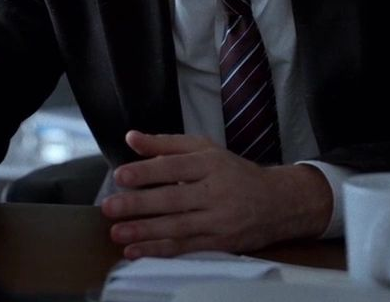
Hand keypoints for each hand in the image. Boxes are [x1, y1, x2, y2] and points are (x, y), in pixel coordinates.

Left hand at [100, 130, 331, 257]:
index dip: (147, 172)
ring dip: (145, 232)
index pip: (175, 167)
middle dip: (140, 205)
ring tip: (117, 233)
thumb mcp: (205, 149)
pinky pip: (186, 248)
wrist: (279, 203)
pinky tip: (136, 252)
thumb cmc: (234, 172)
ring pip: (178, 227)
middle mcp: (216, 192)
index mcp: (210, 164)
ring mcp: (219, 220)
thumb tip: (131, 138)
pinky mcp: (221, 243)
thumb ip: (166, 144)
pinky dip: (159, 251)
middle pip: (174, 199)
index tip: (120, 175)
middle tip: (110, 207)